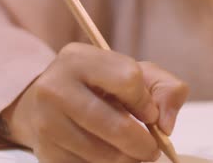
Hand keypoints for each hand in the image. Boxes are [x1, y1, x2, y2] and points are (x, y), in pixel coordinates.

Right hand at [0, 43, 188, 162]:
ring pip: (103, 153)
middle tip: (152, 149)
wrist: (51, 103)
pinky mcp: (46, 152)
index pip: (128, 79)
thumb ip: (166, 88)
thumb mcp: (136, 73)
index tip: (149, 113)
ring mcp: (46, 122)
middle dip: (144, 143)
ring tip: (134, 154)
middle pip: (117, 125)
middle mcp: (55, 87)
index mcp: (79, 59)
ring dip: (127, 159)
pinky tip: (111, 156)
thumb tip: (166, 125)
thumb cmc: (103, 85)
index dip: (145, 101)